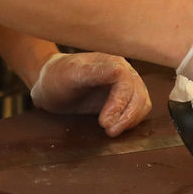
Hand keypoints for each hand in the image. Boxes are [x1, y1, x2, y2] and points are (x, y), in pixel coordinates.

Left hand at [29, 52, 151, 135]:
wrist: (50, 84)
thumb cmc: (57, 77)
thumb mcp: (70, 74)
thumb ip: (94, 72)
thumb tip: (119, 71)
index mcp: (112, 62)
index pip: (126, 83)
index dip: (119, 104)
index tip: (104, 121)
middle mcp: (123, 72)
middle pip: (139, 94)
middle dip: (127, 116)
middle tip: (109, 131)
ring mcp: (125, 86)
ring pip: (142, 103)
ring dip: (131, 120)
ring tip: (112, 131)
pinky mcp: (123, 100)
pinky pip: (137, 110)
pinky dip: (131, 121)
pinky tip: (116, 127)